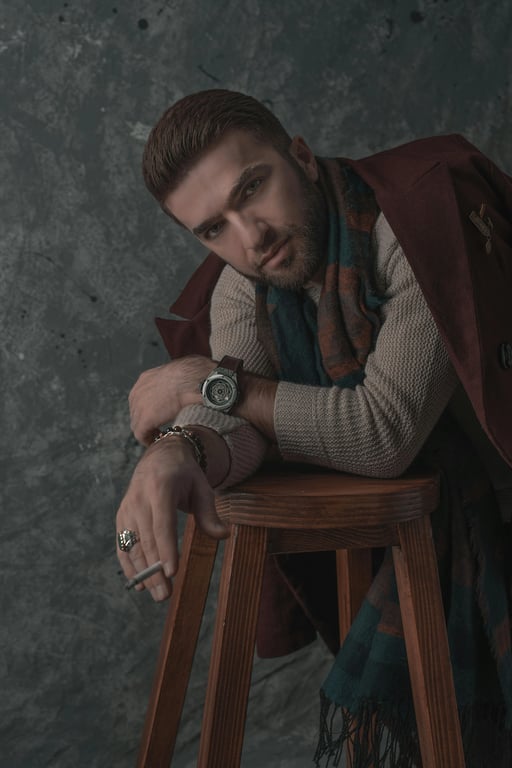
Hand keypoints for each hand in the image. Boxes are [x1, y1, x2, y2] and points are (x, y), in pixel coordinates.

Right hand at [116, 435, 228, 601]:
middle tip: (165, 595)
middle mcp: (140, 499)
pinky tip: (139, 583)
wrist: (159, 456)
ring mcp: (127, 509)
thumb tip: (224, 535)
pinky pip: (123, 545)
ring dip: (143, 573)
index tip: (172, 572)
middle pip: (147, 540)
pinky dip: (129, 565)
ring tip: (157, 594)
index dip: (166, 549)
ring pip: (132, 546)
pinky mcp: (121, 517)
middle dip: (155, 570)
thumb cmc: (185, 474)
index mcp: (161, 488)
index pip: (163, 524)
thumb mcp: (202, 487)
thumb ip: (210, 513)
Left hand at [129, 355, 214, 444]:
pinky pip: (141, 434)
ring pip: (137, 423)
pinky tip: (158, 441)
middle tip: (158, 428)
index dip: (150, 409)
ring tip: (160, 436)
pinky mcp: (145, 419)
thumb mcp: (182, 374)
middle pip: (136, 410)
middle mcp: (139, 390)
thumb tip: (185, 390)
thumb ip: (175, 384)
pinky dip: (148, 440)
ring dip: (148, 430)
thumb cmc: (196, 375)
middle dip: (147, 420)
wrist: (196, 379)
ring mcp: (139, 404)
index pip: (141, 397)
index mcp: (147, 378)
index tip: (159, 416)